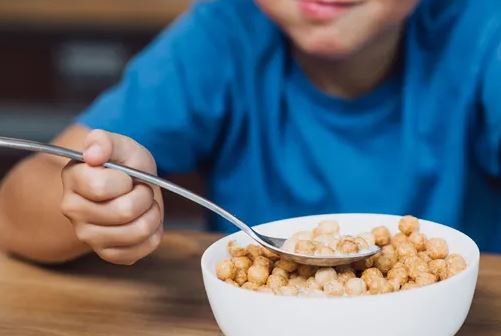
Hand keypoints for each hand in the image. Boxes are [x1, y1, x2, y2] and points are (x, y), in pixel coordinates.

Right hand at [60, 129, 163, 264]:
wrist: (131, 187)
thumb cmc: (125, 166)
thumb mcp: (121, 145)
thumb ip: (105, 141)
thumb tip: (93, 154)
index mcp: (74, 179)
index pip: (102, 187)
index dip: (126, 180)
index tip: (128, 176)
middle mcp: (74, 211)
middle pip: (123, 212)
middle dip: (144, 197)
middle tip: (141, 190)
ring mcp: (89, 236)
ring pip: (136, 232)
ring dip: (152, 216)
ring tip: (145, 205)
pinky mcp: (107, 253)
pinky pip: (139, 251)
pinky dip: (152, 235)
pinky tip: (145, 222)